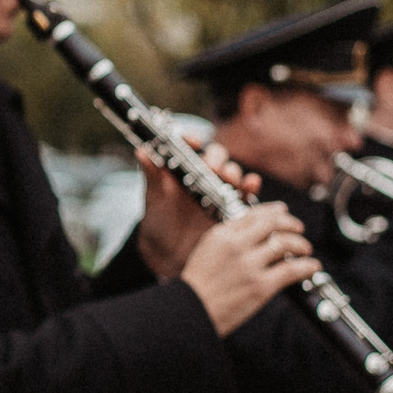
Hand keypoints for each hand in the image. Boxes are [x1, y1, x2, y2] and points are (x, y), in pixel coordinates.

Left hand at [133, 135, 261, 279]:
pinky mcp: (231, 207)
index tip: (191, 142)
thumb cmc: (158, 220)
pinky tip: (250, 184)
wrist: (168, 253)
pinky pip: (245, 193)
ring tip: (229, 179)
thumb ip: (151, 175)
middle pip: (216, 157)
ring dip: (233, 172)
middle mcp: (203, 176)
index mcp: (183, 168)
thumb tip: (141, 151)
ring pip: (232, 173)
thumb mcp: (153, 198)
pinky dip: (251, 186)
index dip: (192, 140)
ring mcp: (219, 190)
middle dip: (217, 159)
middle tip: (212, 167)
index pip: (191, 147)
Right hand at [177, 204, 312, 335]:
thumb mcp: (206, 251)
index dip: (274, 211)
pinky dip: (307, 267)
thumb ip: (229, 238)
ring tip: (306, 250)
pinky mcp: (260, 286)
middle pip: (274, 224)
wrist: (190, 312)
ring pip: (286, 244)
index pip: (255, 214)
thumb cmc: (198, 286)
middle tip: (299, 229)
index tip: (283, 212)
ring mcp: (249, 265)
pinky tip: (312, 267)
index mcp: (222, 235)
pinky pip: (292, 270)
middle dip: (292, 224)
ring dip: (302, 245)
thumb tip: (255, 231)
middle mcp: (236, 246)